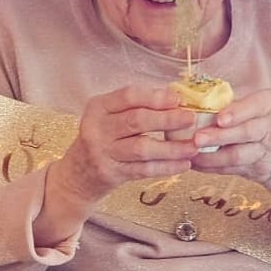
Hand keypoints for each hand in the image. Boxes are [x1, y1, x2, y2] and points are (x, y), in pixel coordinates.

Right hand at [50, 85, 198, 203]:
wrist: (77, 173)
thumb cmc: (101, 138)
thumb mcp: (109, 116)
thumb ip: (135, 106)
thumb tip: (176, 98)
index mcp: (98, 107)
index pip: (128, 97)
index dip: (155, 97)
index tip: (178, 99)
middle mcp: (97, 128)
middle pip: (136, 121)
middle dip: (167, 119)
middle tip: (191, 119)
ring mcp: (102, 152)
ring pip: (142, 148)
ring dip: (171, 148)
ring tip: (193, 146)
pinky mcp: (111, 173)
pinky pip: (143, 170)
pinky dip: (166, 167)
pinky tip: (184, 164)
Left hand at [190, 88, 270, 204]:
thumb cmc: (262, 122)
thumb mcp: (257, 106)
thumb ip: (231, 101)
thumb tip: (191, 97)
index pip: (257, 104)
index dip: (238, 112)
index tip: (220, 119)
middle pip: (247, 131)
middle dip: (219, 136)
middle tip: (196, 138)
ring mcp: (268, 150)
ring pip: (238, 154)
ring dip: (211, 156)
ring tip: (191, 154)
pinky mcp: (258, 170)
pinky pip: (231, 169)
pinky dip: (211, 167)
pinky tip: (194, 164)